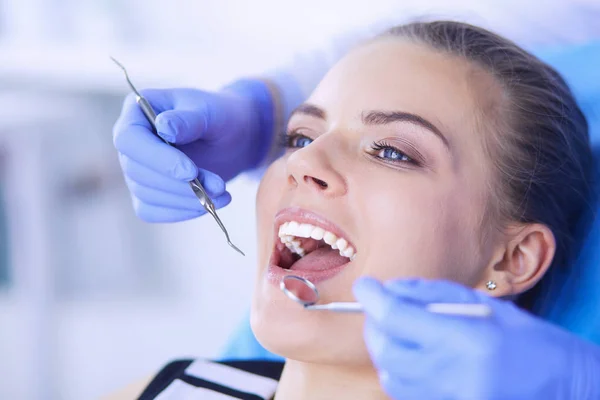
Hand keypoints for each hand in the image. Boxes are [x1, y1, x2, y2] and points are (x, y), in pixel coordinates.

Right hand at [113, 81, 273, 221]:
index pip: (129, 140)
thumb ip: (188, 120)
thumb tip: (164, 126)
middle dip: (179, 184)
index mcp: (137, 111)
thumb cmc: (220, 116)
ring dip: (186, 199)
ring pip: (146, 195)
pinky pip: (153, 211)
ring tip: (222, 193)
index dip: (157, 159)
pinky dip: (182, 211)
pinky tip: (210, 205)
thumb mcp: (211, 112)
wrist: (233, 137)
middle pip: (137, 171)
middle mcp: (130, 141)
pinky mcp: (147, 192)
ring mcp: (136, 169)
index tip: (190, 172)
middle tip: (218, 186)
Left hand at [353, 278, 599, 399]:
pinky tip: (413, 355)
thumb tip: (389, 289)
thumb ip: (430, 295)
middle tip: (379, 309)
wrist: (565, 387)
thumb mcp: (483, 304)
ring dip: (384, 349)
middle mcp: (455, 376)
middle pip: (386, 350)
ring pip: (390, 376)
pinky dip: (399, 371)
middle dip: (374, 325)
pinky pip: (405, 394)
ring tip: (398, 331)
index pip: (397, 317)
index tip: (365, 286)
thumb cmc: (528, 339)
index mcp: (467, 340)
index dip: (372, 298)